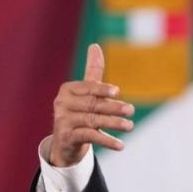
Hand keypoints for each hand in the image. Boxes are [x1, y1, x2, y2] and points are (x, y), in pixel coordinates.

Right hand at [49, 43, 134, 166]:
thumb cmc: (80, 112)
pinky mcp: (66, 137)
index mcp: (67, 90)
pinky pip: (90, 137)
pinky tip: (121, 145)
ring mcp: (62, 121)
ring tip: (130, 126)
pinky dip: (107, 141)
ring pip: (92, 121)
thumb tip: (95, 45)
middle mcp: (62, 104)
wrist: (66, 142)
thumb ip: (92, 72)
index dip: (102, 90)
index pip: (88, 88)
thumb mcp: (86, 93)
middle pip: (92, 105)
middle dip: (113, 108)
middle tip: (131, 111)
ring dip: (113, 124)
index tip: (117, 92)